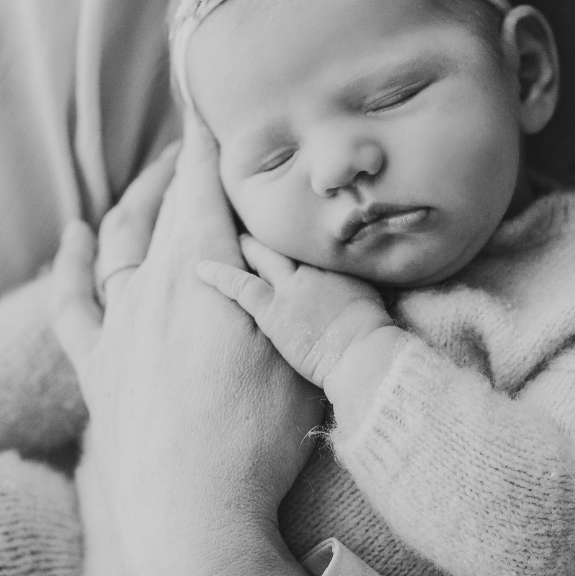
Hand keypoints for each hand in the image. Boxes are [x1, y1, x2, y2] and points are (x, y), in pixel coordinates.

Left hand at [52, 120, 321, 575]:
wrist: (192, 514)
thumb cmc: (257, 433)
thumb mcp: (293, 338)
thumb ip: (280, 273)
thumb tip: (278, 224)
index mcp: (197, 267)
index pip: (203, 182)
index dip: (211, 138)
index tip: (216, 102)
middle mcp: (149, 284)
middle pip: (165, 205)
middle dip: (184, 165)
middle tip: (203, 139)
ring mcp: (118, 326)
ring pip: (120, 241)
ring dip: (137, 200)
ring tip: (156, 175)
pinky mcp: (98, 368)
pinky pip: (72, 302)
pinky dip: (71, 262)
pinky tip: (77, 235)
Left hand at [197, 236, 393, 388]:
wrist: (363, 353)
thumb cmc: (373, 333)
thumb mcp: (370, 295)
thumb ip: (353, 280)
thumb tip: (347, 278)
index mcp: (336, 263)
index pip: (307, 242)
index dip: (295, 235)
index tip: (287, 228)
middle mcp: (311, 267)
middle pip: (284, 242)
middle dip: (270, 233)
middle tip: (257, 223)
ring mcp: (289, 286)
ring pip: (260, 256)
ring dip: (247, 246)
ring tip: (234, 237)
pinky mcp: (271, 310)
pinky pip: (239, 285)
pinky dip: (219, 275)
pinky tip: (201, 269)